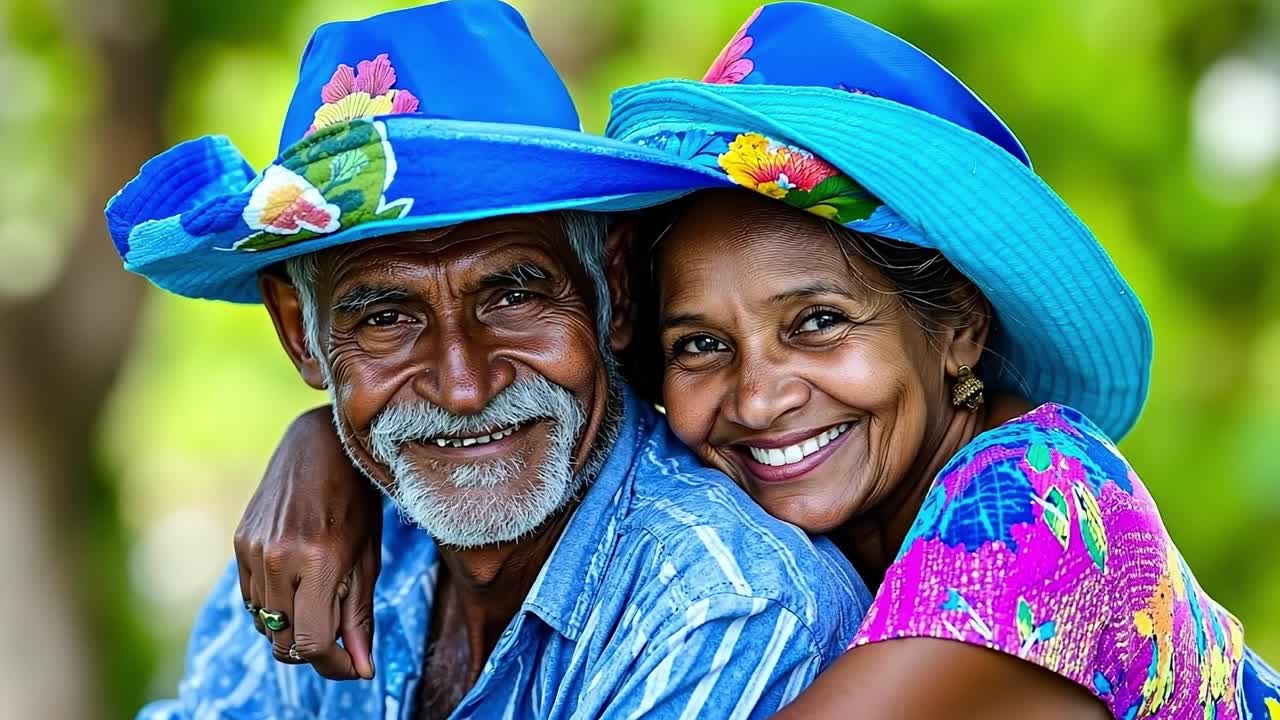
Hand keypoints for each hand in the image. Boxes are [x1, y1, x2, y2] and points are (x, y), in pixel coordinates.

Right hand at [234, 406, 382, 679]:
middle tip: (341, 637)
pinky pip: (251, 599)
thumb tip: (361, 669)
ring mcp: (252, 552)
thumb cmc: (356, 499)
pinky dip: (274, 605)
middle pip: (284, 641)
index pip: (311, 643)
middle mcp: (278, 560)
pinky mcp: (239, 544)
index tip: (353, 663)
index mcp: (318, 562)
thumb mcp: (367, 558)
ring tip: (322, 599)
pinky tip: (298, 581)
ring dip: (293, 626)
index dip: (334, 663)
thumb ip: (360, 616)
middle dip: (314, 649)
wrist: (321, 445)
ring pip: (265, 624)